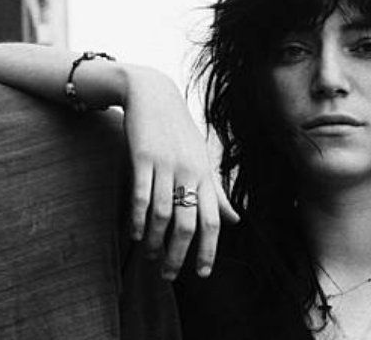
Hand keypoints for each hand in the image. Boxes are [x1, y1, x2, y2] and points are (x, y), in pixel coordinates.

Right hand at [121, 65, 239, 279]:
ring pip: (163, 215)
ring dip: (156, 242)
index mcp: (205, 175)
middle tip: (168, 275)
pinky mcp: (143, 157)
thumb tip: (235, 220)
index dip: (209, 251)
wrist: (152, 93)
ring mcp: (166, 164)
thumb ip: (216, 192)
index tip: (202, 273)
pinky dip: (138, 219)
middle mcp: (189, 171)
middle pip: (187, 224)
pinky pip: (141, 196)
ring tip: (150, 256)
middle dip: (178, 255)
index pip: (212, 221)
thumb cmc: (178, 130)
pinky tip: (135, 234)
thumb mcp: (201, 158)